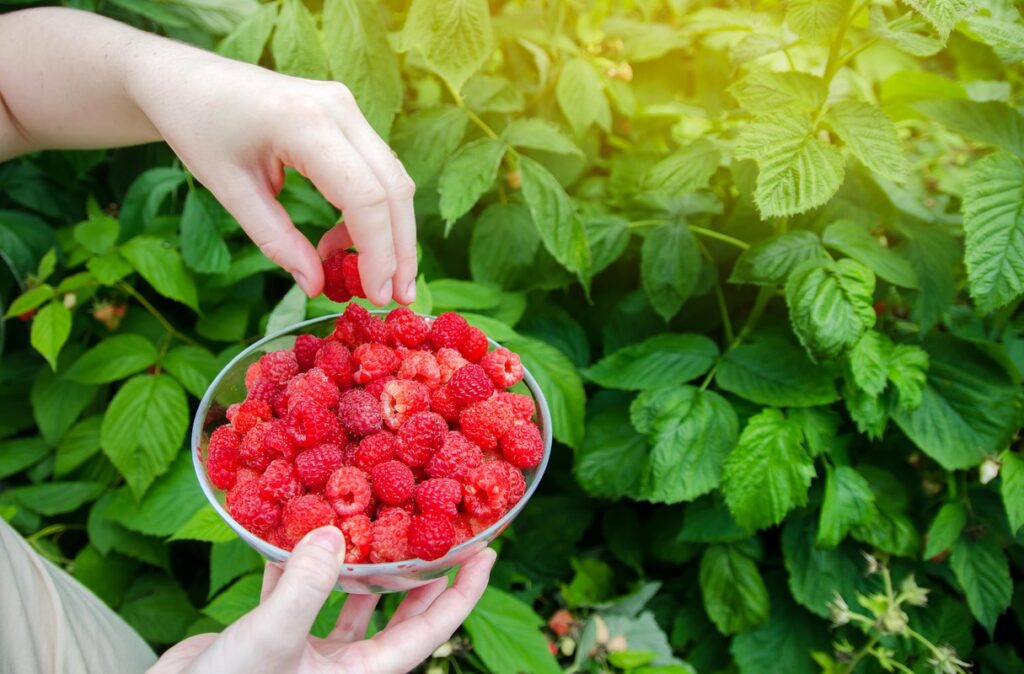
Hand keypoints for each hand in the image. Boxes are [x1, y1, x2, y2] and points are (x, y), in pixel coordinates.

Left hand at [0, 9, 416, 304]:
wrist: (187, 80)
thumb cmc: (198, 129)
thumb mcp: (230, 192)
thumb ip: (277, 240)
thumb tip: (317, 286)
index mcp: (304, 122)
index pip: (365, 197)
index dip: (379, 253)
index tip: (376, 296)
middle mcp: (339, 108)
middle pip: (394, 189)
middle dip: (400, 250)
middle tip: (397, 299)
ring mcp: (348, 108)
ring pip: (394, 181)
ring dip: (393, 234)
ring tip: (374, 279)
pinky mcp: (348, 116)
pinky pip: (378, 170)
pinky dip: (373, 213)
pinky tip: (345, 243)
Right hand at [149, 527, 494, 673]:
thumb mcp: (269, 639)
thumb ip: (304, 587)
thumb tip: (332, 532)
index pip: (429, 632)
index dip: (463, 594)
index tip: (488, 554)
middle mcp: (342, 665)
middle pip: (398, 614)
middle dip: (420, 571)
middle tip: (438, 525)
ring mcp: (308, 651)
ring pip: (350, 600)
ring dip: (361, 560)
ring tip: (378, 514)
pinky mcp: (273, 637)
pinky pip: (298, 592)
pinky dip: (300, 561)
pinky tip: (300, 525)